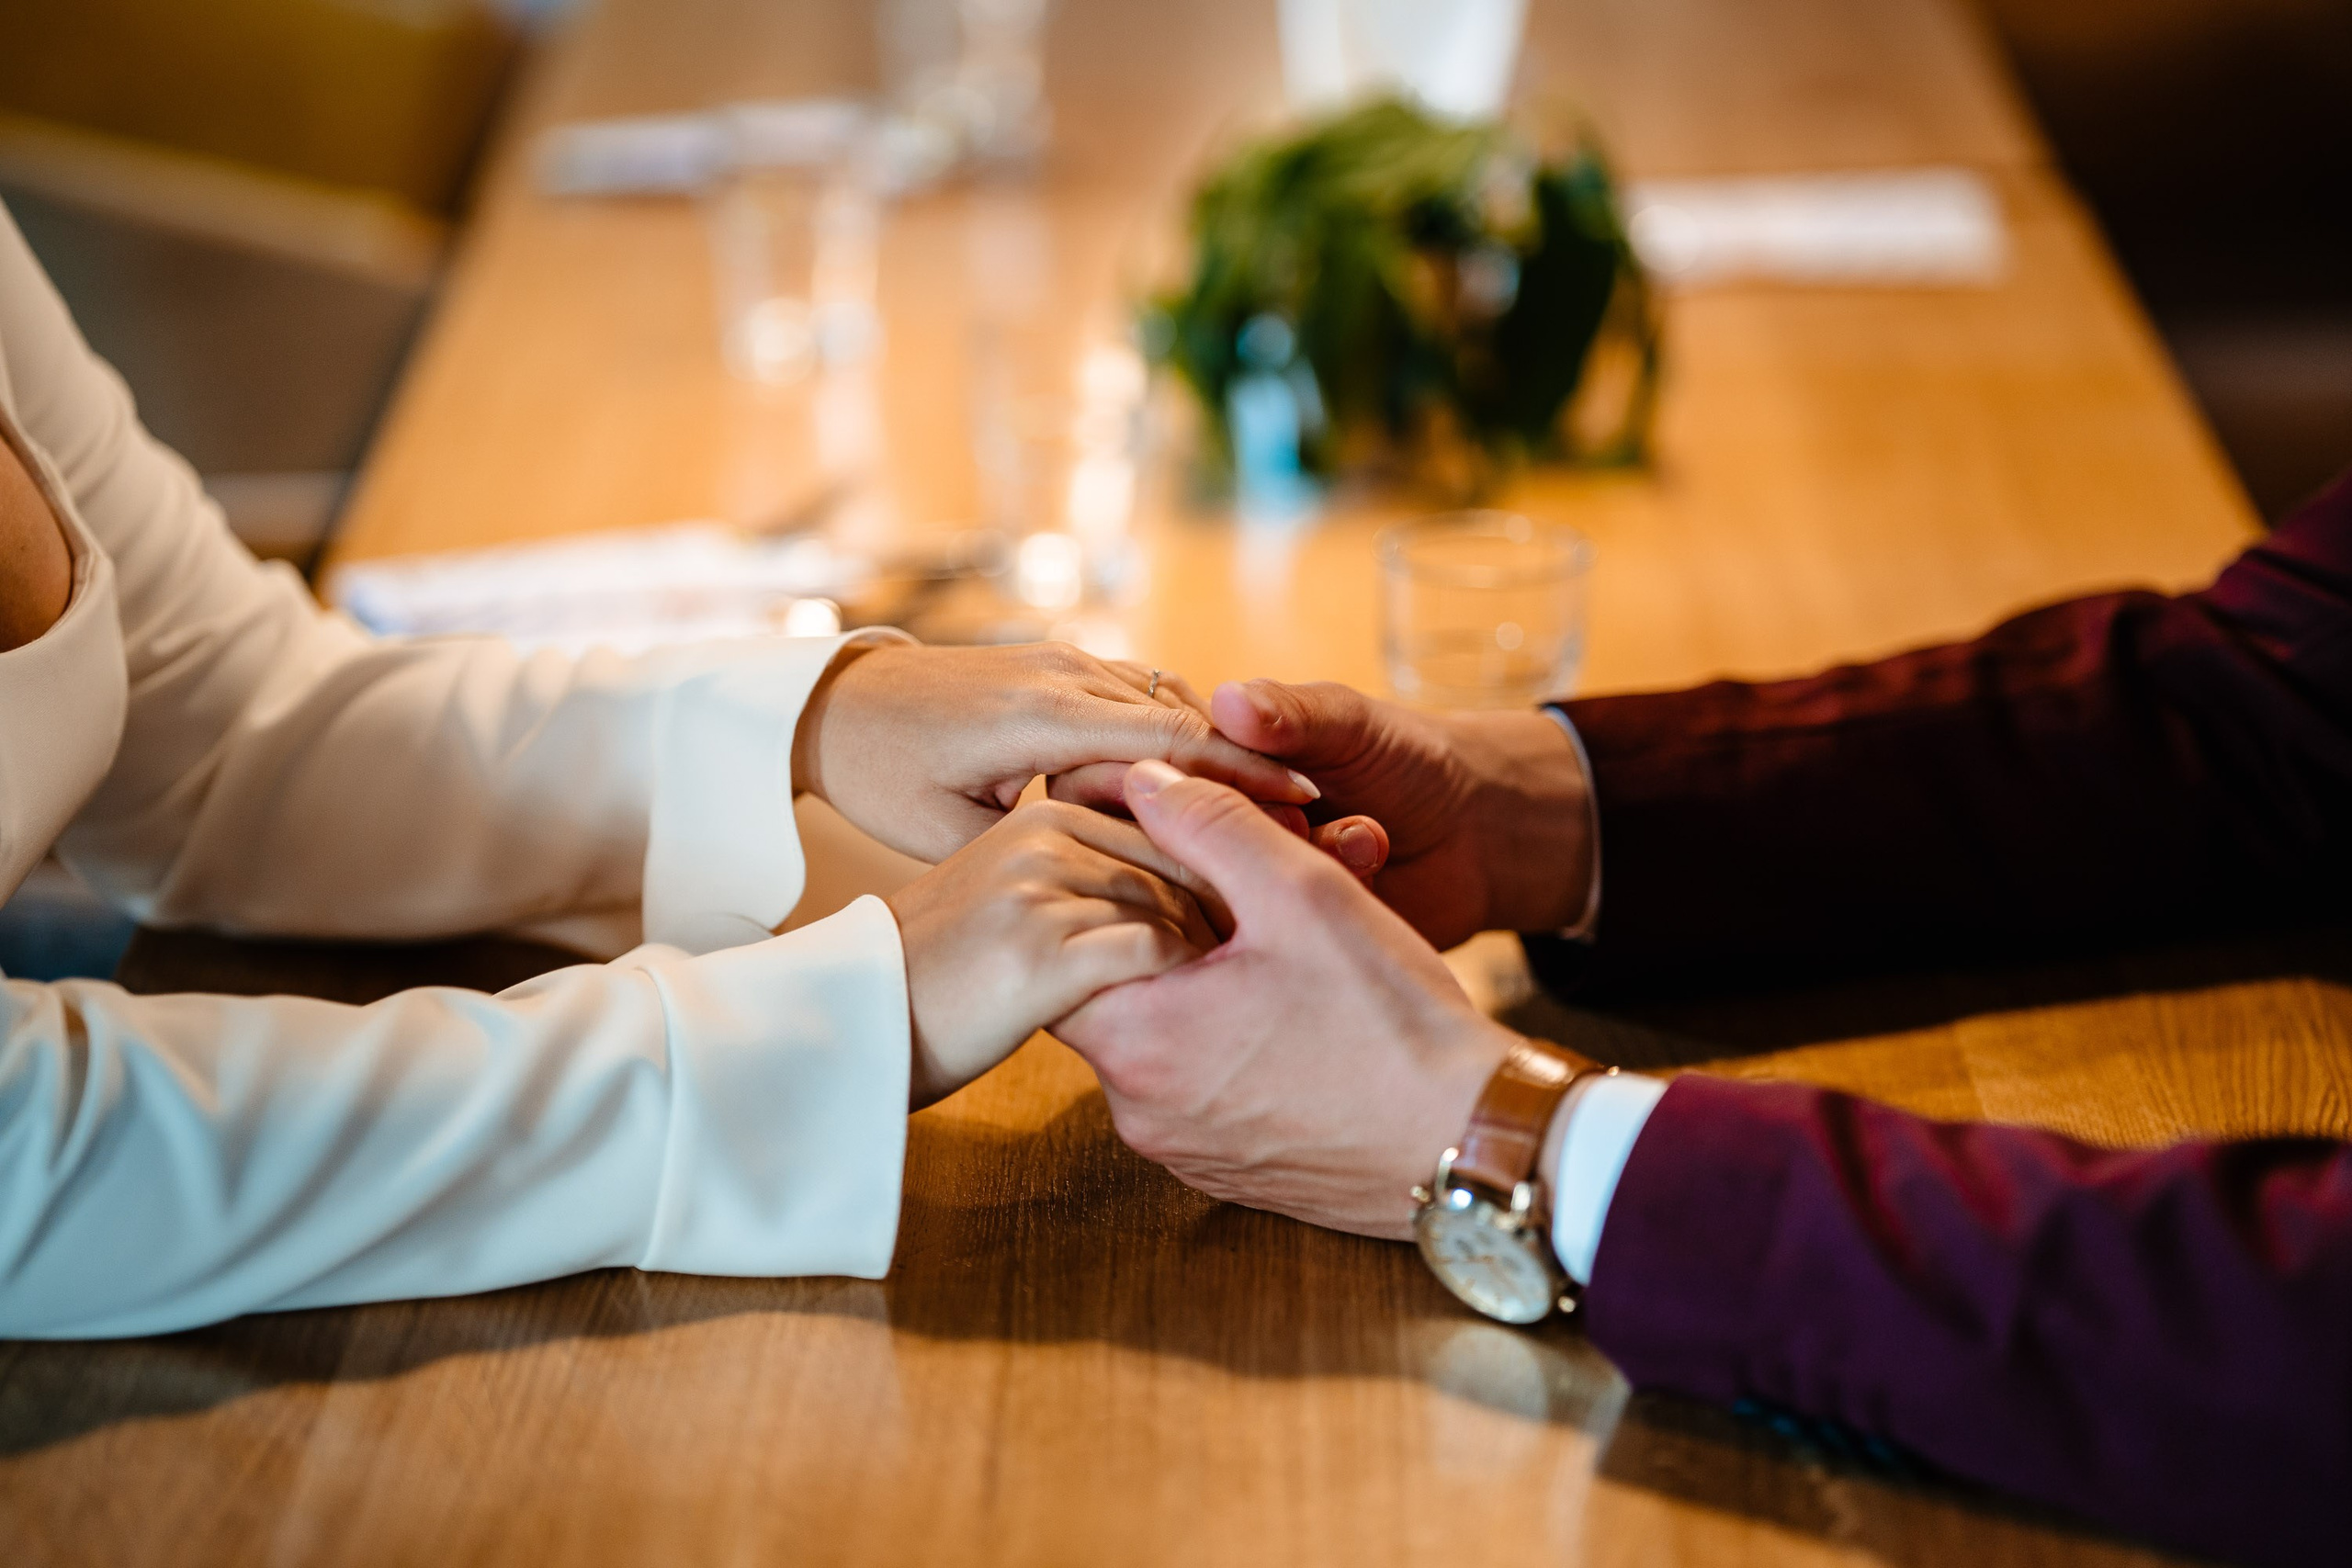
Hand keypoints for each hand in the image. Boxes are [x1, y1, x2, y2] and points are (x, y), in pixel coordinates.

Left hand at [795, 641, 1317, 863]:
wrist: (839, 701)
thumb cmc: (882, 772)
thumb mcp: (946, 830)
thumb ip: (1037, 845)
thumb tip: (1117, 876)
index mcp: (1041, 715)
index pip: (1170, 742)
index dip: (1243, 775)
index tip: (1304, 804)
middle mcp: (1065, 672)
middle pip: (1187, 716)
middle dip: (1249, 765)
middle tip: (1308, 818)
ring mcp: (1066, 659)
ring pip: (1171, 699)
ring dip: (1218, 749)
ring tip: (1266, 806)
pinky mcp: (1063, 662)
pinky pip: (1141, 693)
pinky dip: (1181, 732)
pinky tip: (1204, 783)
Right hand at [885, 798, 1226, 1107]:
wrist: (867, 1019)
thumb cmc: (949, 968)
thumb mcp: (1010, 896)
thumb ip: (1081, 875)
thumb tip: (1171, 886)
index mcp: (1043, 817)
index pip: (1167, 824)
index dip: (1222, 866)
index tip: (1256, 906)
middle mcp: (1043, 840)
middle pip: (1177, 861)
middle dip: (1229, 903)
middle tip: (1267, 946)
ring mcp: (1040, 894)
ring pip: (1170, 904)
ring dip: (1211, 944)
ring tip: (1242, 981)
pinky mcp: (1041, 955)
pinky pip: (1148, 952)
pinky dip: (1181, 975)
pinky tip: (1191, 1004)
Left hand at [1057, 761, 1591, 1238]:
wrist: (1477, 1146)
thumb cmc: (1394, 1024)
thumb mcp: (1303, 893)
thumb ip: (1211, 824)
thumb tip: (1142, 779)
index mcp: (1136, 1042)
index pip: (1060, 949)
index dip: (1107, 889)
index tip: (1161, 862)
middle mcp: (1138, 1111)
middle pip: (1104, 994)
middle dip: (1154, 936)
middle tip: (1224, 900)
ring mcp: (1181, 1150)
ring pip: (1153, 1043)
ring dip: (1191, 991)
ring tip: (1264, 953)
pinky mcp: (1226, 1172)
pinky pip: (1195, 1090)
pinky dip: (1223, 1046)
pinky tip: (1286, 1015)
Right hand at [1198, 680, 1595, 949]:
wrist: (1475, 831)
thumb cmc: (1403, 757)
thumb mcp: (1348, 722)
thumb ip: (1291, 714)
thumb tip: (1228, 699)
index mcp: (1207, 774)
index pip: (1156, 779)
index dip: (1197, 778)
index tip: (1256, 771)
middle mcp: (1210, 836)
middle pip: (1177, 844)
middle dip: (1253, 824)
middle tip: (1310, 810)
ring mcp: (1240, 894)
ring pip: (1225, 892)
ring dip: (1297, 858)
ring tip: (1361, 831)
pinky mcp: (1278, 944)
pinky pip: (1273, 934)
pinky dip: (1326, 893)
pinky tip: (1370, 857)